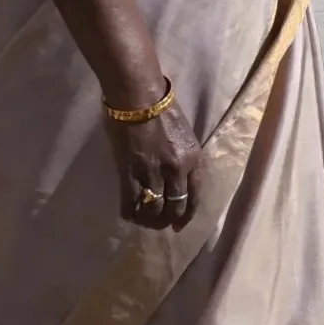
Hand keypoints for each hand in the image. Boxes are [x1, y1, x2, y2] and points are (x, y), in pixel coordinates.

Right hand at [102, 82, 204, 229]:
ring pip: (153, 208)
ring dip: (149, 219)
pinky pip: (130, 201)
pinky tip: (129, 214)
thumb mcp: (186, 136)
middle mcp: (176, 170)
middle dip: (168, 220)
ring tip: (144, 221)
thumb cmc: (163, 111)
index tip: (180, 226)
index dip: (187, 215)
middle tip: (160, 224)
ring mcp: (152, 172)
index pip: (195, 196)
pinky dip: (130, 212)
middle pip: (175, 206)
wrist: (138, 98)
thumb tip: (179, 180)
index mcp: (194, 159)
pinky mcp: (129, 172)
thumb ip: (185, 159)